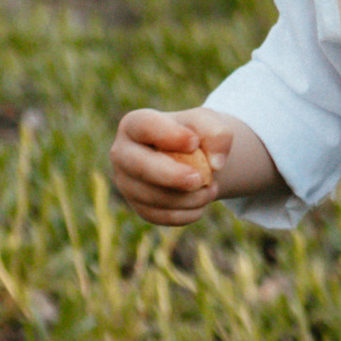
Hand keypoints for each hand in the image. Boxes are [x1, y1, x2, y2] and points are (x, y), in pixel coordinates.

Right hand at [110, 106, 258, 223]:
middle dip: (172, 176)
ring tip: (212, 187)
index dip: (168, 135)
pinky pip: (163, 217)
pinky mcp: (140, 208)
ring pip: (154, 197)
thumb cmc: (195, 134)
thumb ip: (218, 134)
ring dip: (190, 197)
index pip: (144, 126)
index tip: (194, 143)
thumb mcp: (209, 124)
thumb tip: (216, 164)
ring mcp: (127, 184)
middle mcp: (122, 154)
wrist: (193, 158)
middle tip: (200, 179)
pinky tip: (203, 200)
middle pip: (140, 167)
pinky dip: (189, 212)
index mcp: (134, 125)